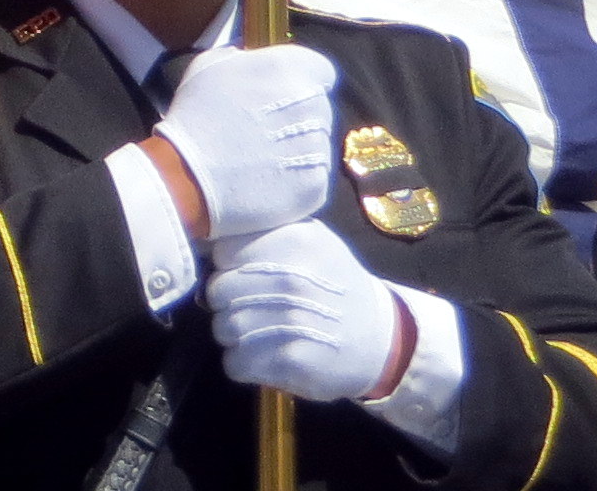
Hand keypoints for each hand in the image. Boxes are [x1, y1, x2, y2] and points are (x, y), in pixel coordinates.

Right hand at [149, 42, 335, 240]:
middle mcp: (314, 106)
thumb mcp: (210, 66)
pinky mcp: (316, 186)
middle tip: (265, 126)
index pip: (321, 69)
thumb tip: (254, 57)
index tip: (281, 91)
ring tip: (262, 156)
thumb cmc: (197, 114)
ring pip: (317, 143)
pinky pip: (313, 176)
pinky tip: (266, 178)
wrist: (191, 176)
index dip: (302, 78)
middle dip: (298, 113)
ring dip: (298, 146)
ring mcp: (319, 149)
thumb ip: (243, 55)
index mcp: (291, 70)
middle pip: (319, 107)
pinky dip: (295, 178)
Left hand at [207, 218, 416, 404]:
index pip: (223, 252)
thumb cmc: (338, 285)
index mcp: (294, 241)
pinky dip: (242, 364)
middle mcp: (290, 278)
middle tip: (246, 308)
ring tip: (257, 333)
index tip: (242, 276)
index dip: (228, 266)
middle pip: (217, 291)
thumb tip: (214, 238)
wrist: (382, 340)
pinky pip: (235, 363)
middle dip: (225, 302)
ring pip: (222, 327)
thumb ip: (268, 232)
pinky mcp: (290, 361)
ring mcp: (289, 321)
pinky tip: (263, 357)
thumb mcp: (313, 239)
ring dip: (233, 334)